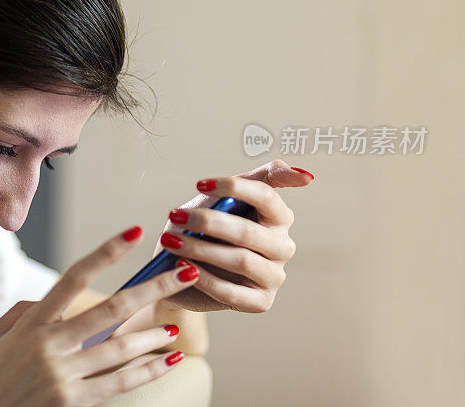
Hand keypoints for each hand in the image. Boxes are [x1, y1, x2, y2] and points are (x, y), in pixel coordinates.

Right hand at [0, 226, 198, 406]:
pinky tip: (168, 361)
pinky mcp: (73, 402)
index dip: (106, 252)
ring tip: (176, 324)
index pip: (73, 277)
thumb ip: (19, 313)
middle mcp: (50, 346)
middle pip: (111, 309)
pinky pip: (119, 383)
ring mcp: (64, 376)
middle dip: (152, 289)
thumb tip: (48, 298)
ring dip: (153, 334)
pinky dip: (147, 371)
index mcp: (30, 324)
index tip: (134, 232)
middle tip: (184, 272)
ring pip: (121, 348)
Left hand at [155, 159, 311, 312]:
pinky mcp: (261, 302)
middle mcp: (282, 247)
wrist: (180, 271)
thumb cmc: (205, 230)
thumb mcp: (224, 198)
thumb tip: (307, 176)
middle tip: (175, 216)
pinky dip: (203, 278)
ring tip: (172, 241)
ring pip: (241, 261)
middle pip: (248, 231)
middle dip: (207, 222)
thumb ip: (258, 178)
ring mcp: (274, 276)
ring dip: (200, 249)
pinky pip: (232, 292)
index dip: (233, 187)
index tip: (200, 184)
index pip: (266, 196)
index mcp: (279, 218)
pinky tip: (182, 266)